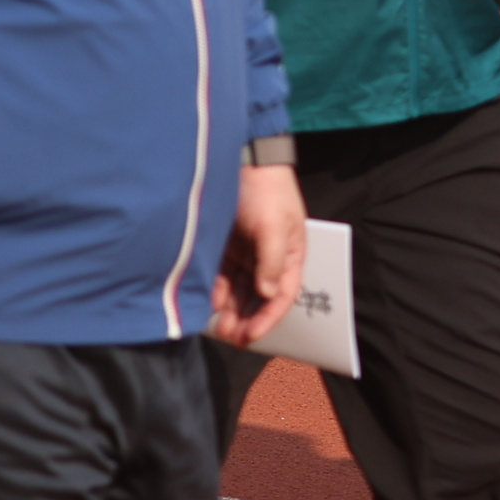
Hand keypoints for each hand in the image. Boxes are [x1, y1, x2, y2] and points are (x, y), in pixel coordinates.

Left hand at [206, 165, 306, 346]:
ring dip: (231, 311)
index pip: (283, 295)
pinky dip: (217, 293)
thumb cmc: (267, 191)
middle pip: (259, 298)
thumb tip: (268, 294)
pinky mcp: (228, 249)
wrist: (244, 162)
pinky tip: (209, 303)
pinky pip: (222, 278)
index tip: (251, 336)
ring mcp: (248, 255)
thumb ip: (272, 260)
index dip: (268, 318)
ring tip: (218, 326)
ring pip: (240, 292)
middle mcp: (269, 259)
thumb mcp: (274, 225)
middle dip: (247, 320)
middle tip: (230, 337)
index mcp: (290, 255)